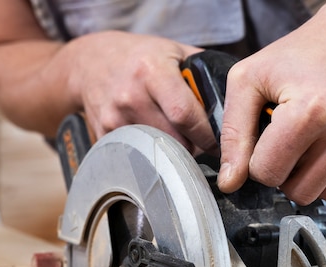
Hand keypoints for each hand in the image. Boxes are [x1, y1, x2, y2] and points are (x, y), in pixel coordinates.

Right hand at [70, 31, 216, 153]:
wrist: (89, 64)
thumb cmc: (139, 56)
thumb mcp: (173, 51)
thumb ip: (203, 71)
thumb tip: (235, 100)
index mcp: (151, 71)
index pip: (186, 116)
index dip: (207, 135)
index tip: (220, 144)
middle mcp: (131, 96)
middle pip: (174, 140)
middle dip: (194, 148)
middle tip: (204, 148)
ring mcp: (115, 119)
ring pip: (157, 153)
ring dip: (174, 154)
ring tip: (182, 144)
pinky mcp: (104, 136)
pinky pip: (138, 155)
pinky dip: (152, 154)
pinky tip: (156, 144)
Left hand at [217, 2, 325, 204]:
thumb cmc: (301, 55)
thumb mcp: (249, 80)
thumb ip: (233, 134)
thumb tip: (230, 184)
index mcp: (311, 111)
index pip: (267, 174)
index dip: (259, 159)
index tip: (267, 136)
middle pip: (300, 192)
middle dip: (286, 172)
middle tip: (289, 139)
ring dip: (313, 173)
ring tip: (314, 136)